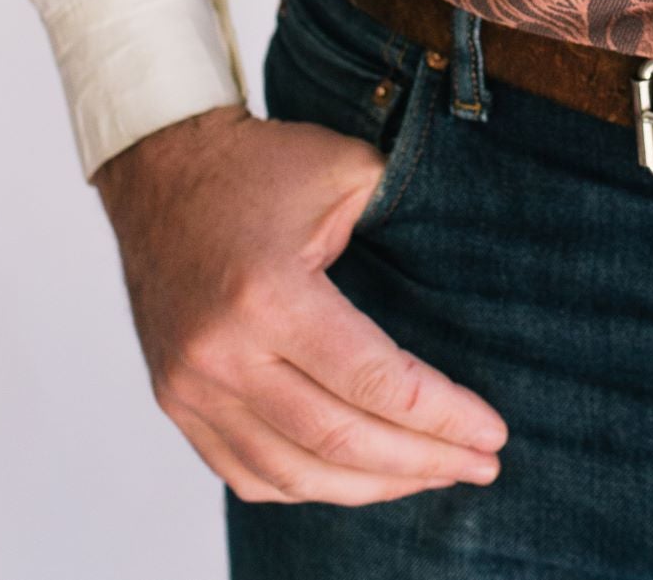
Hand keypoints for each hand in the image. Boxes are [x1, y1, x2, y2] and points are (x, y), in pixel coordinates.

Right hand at [93, 102, 507, 506]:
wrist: (160, 168)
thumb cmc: (260, 165)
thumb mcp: (344, 169)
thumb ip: (404, 218)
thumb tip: (466, 280)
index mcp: (269, 295)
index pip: (371, 381)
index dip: (441, 415)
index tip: (493, 431)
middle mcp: (223, 355)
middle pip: (338, 440)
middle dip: (423, 461)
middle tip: (483, 465)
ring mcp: (193, 387)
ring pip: (294, 473)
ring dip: (373, 486)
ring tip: (435, 475)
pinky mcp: (178, 401)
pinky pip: (248, 474)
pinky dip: (310, 486)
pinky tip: (360, 477)